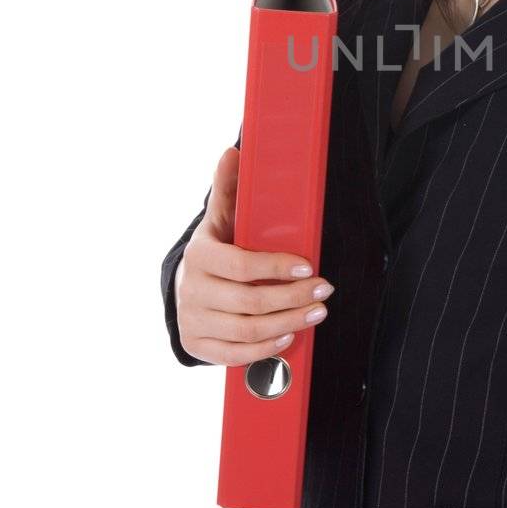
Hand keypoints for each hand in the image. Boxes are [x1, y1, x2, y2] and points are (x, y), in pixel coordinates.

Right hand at [175, 146, 334, 366]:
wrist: (182, 289)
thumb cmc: (213, 251)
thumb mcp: (218, 221)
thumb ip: (228, 189)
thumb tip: (231, 152)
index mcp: (200, 257)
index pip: (241, 265)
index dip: (277, 267)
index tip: (309, 266)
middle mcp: (193, 291)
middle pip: (250, 301)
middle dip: (293, 297)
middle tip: (324, 290)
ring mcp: (194, 321)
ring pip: (247, 330)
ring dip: (289, 322)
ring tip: (317, 312)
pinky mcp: (199, 346)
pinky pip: (236, 355)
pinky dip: (266, 348)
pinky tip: (289, 335)